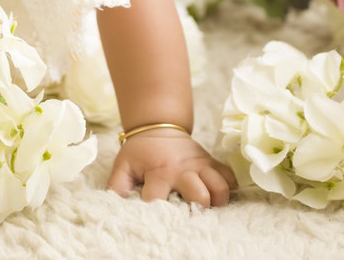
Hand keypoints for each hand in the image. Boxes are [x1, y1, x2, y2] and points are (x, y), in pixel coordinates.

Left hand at [106, 127, 237, 206]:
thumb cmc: (141, 151)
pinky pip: (229, 176)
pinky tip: (219, 193)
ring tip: (209, 206)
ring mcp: (199, 165)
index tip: (157, 219)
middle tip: (192, 213)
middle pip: (199, 195)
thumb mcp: (124, 164)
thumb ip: (117, 184)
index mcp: (158, 171)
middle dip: (198, 208)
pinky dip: (228, 186)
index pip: (157, 199)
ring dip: (217, 199)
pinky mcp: (211, 161)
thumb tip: (114, 204)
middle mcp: (181, 169)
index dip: (156, 212)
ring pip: (219, 186)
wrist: (158, 125)